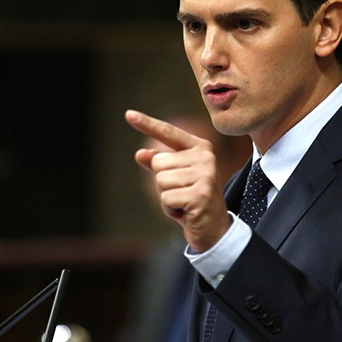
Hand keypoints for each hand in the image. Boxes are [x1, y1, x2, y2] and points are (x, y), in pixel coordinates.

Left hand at [125, 109, 231, 251]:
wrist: (213, 227)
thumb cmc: (190, 198)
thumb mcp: (174, 178)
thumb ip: (159, 163)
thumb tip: (140, 154)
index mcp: (199, 147)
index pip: (168, 133)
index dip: (147, 124)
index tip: (128, 114)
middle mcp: (205, 157)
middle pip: (158, 163)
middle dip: (163, 183)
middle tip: (181, 193)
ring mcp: (205, 174)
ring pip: (161, 180)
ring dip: (166, 197)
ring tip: (183, 202)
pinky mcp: (201, 194)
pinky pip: (167, 198)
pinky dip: (170, 209)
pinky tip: (185, 211)